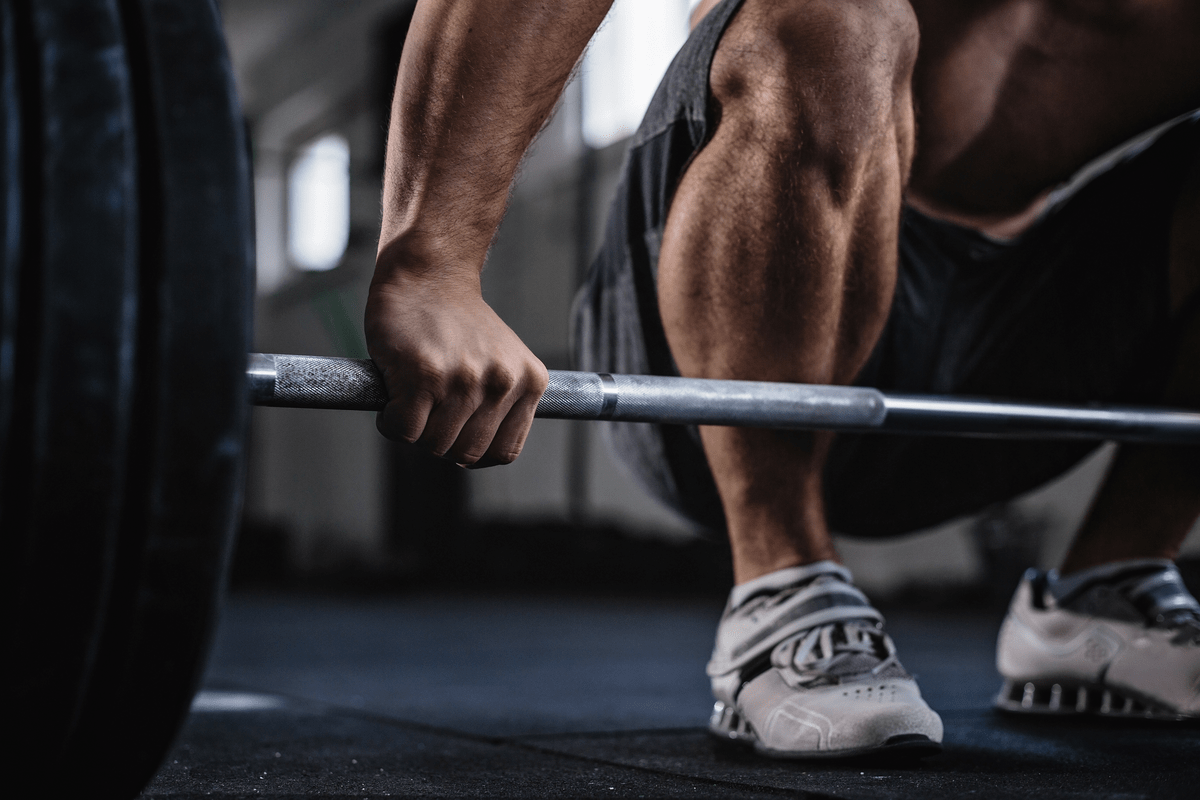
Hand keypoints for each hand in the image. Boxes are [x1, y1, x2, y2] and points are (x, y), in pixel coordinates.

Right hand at [365, 267, 547, 467]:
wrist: (428, 274)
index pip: (503, 452)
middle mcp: (502, 382)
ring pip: (434, 444)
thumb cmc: (457, 322)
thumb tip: (476, 455)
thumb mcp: (502, 362)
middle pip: (465, 453)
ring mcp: (464, 379)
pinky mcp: (424, 375)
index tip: (455, 433)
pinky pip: (404, 430)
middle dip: (439, 441)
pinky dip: (391, 423)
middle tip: (427, 412)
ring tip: (411, 399)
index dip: (472, 450)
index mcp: (529, 382)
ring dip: (414, 430)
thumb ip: (502, 404)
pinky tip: (392, 399)